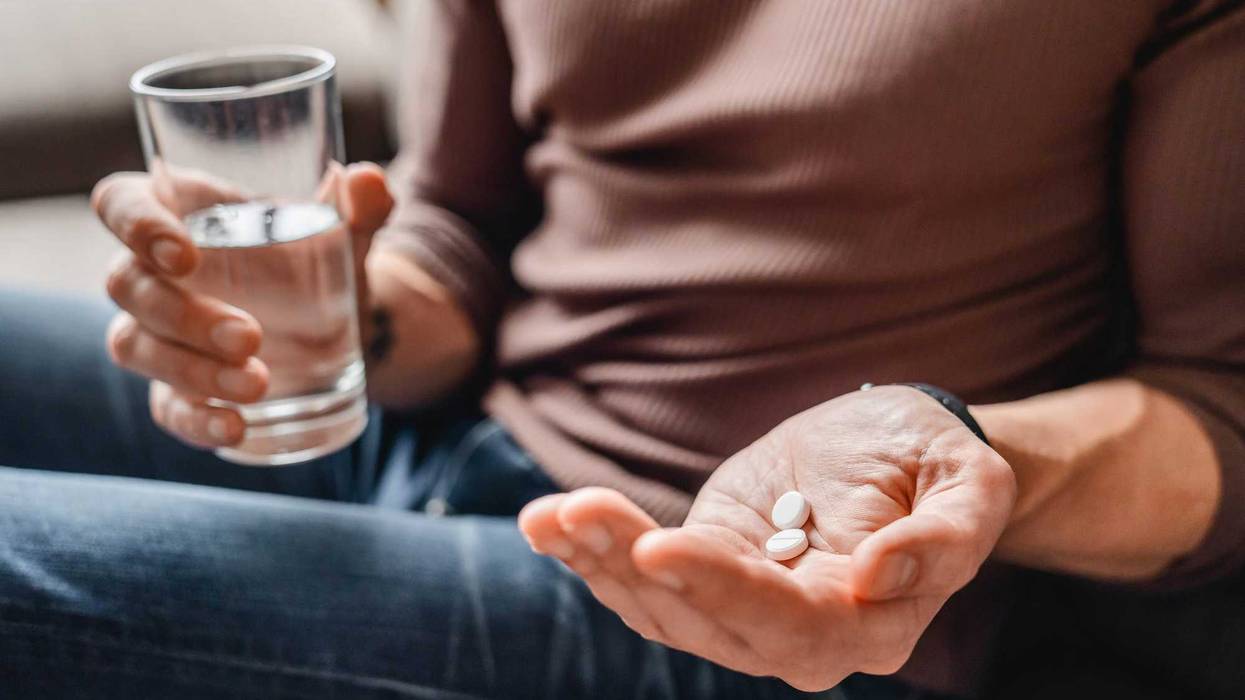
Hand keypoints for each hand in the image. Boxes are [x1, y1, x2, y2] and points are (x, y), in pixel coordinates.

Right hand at [91, 163, 392, 449]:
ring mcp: (158, 333)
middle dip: (184, 316)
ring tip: (259, 384)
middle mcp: (153, 272)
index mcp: (181, 213)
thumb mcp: (345, 232)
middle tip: (252, 336)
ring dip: (191, 370)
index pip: (120, 202)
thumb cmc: (321, 258)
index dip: (135, 224)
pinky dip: (195, 421)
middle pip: (127, 286)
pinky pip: (166, 407)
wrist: (344, 324)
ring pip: (135, 347)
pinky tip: (237, 428)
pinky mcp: (178, 387)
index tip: (183, 255)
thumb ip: (360, 206)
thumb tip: (368, 181)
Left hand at [518, 386, 1015, 690]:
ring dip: (599, 563)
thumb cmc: (941, 464)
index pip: (788, 625)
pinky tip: (548, 522)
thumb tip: (874, 576)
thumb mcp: (971, 485)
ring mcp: (744, 608)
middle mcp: (799, 636)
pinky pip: (646, 580)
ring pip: (661, 608)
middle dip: (636, 571)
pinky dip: (594, 554)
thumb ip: (944, 538)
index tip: (662, 544)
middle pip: (706, 623)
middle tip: (577, 512)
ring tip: (548, 516)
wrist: (900, 452)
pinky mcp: (708, 571)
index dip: (723, 588)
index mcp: (868, 625)